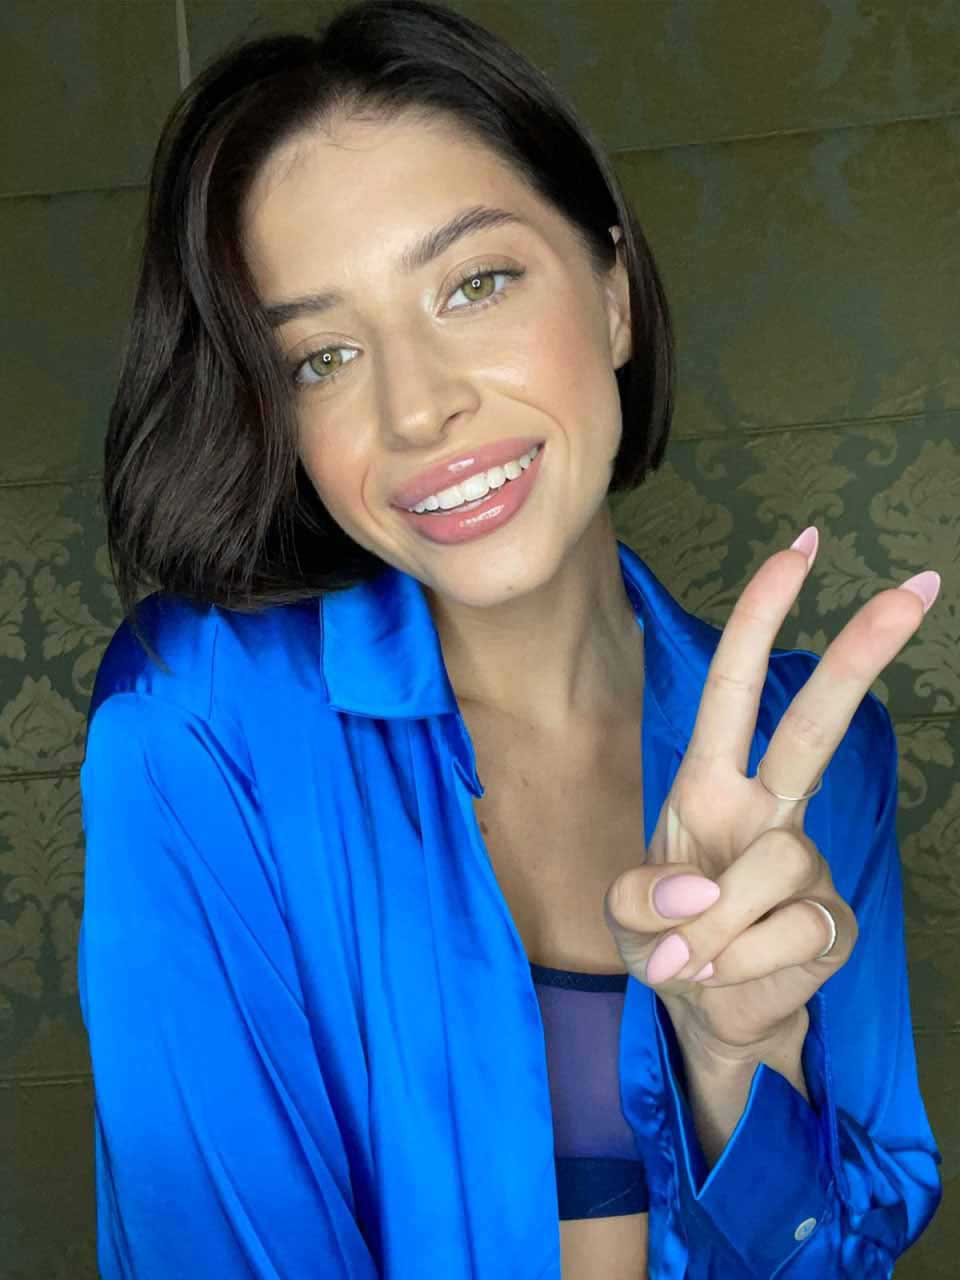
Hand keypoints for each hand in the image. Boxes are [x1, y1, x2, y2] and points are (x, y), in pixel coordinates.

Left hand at [603, 527, 939, 1059]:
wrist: (703, 1013)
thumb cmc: (666, 940)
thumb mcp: (624, 914)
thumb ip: (639, 898)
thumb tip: (699, 893)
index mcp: (710, 785)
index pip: (735, 689)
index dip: (760, 620)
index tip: (799, 551)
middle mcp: (765, 810)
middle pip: (812, 726)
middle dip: (857, 657)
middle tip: (916, 588)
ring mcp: (804, 863)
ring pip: (777, 866)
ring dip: (716, 924)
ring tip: (689, 957)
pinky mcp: (831, 921)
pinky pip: (788, 931)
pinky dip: (738, 962)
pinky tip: (723, 974)